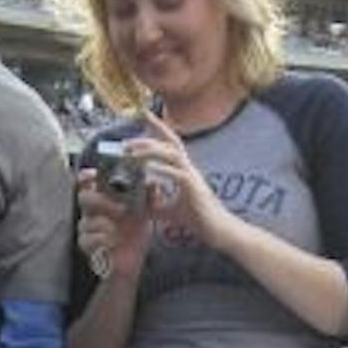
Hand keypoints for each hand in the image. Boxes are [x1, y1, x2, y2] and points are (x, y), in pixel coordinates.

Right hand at [75, 165, 153, 281]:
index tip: (95, 175)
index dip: (87, 176)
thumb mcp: (144, 212)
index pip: (86, 182)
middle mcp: (92, 211)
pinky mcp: (89, 246)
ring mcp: (88, 229)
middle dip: (102, 201)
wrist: (134, 260)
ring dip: (103, 223)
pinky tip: (114, 241)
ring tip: (118, 229)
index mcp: (102, 198)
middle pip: (84, 198)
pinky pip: (88, 240)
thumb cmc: (134, 232)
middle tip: (122, 208)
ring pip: (85, 221)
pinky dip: (102, 240)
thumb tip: (152, 183)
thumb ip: (148, 197)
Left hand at [125, 113, 237, 251]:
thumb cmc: (199, 221)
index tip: (144, 114)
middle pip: (170, 142)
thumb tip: (142, 198)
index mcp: (184, 171)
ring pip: (172, 153)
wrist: (220, 232)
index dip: (158, 128)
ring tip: (132, 152)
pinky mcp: (194, 189)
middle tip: (128, 138)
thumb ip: (156, 203)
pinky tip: (147, 168)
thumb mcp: (170, 212)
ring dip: (151, 149)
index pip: (170, 144)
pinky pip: (177, 174)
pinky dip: (162, 169)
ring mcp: (192, 177)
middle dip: (151, 133)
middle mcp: (189, 169)